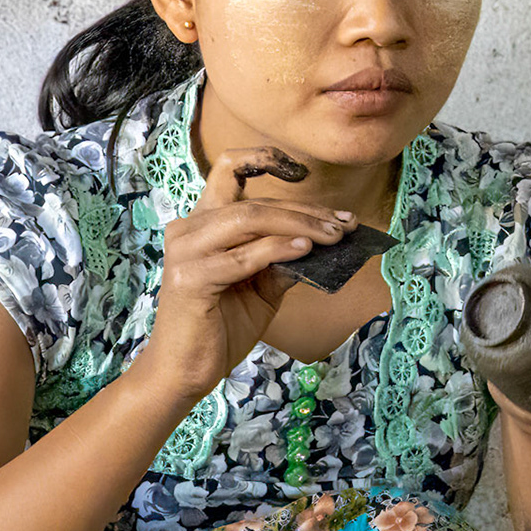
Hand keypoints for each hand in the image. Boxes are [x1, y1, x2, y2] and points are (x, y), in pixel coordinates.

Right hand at [136, 145, 351, 401]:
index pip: (228, 170)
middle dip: (305, 211)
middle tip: (344, 223)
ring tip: (334, 236)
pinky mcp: (191, 277)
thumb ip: (282, 259)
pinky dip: (278, 249)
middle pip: (254, 203)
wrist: (186, 370)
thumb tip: (324, 239)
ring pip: (249, 220)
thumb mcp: (261, 288)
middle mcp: (189, 229)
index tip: (301, 172)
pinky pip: (245, 256)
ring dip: (299, 225)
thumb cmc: (221, 328)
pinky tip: (306, 249)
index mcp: (202, 223)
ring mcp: (187, 251)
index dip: (262, 160)